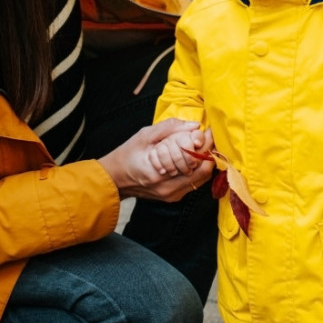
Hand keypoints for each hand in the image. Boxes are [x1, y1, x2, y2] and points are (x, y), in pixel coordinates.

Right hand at [99, 119, 214, 201]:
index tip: (209, 130)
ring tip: (199, 145)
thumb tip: (194, 125)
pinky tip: (191, 156)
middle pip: (203, 172)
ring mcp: (172, 195)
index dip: (206, 144)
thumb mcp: (144, 136)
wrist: (113, 179)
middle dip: (207, 152)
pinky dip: (195, 168)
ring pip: (200, 178)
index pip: (195, 161)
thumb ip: (169, 128)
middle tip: (206, 136)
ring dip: (203, 161)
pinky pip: (193, 182)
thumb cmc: (126, 156)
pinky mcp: (173, 197)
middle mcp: (169, 189)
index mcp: (160, 174)